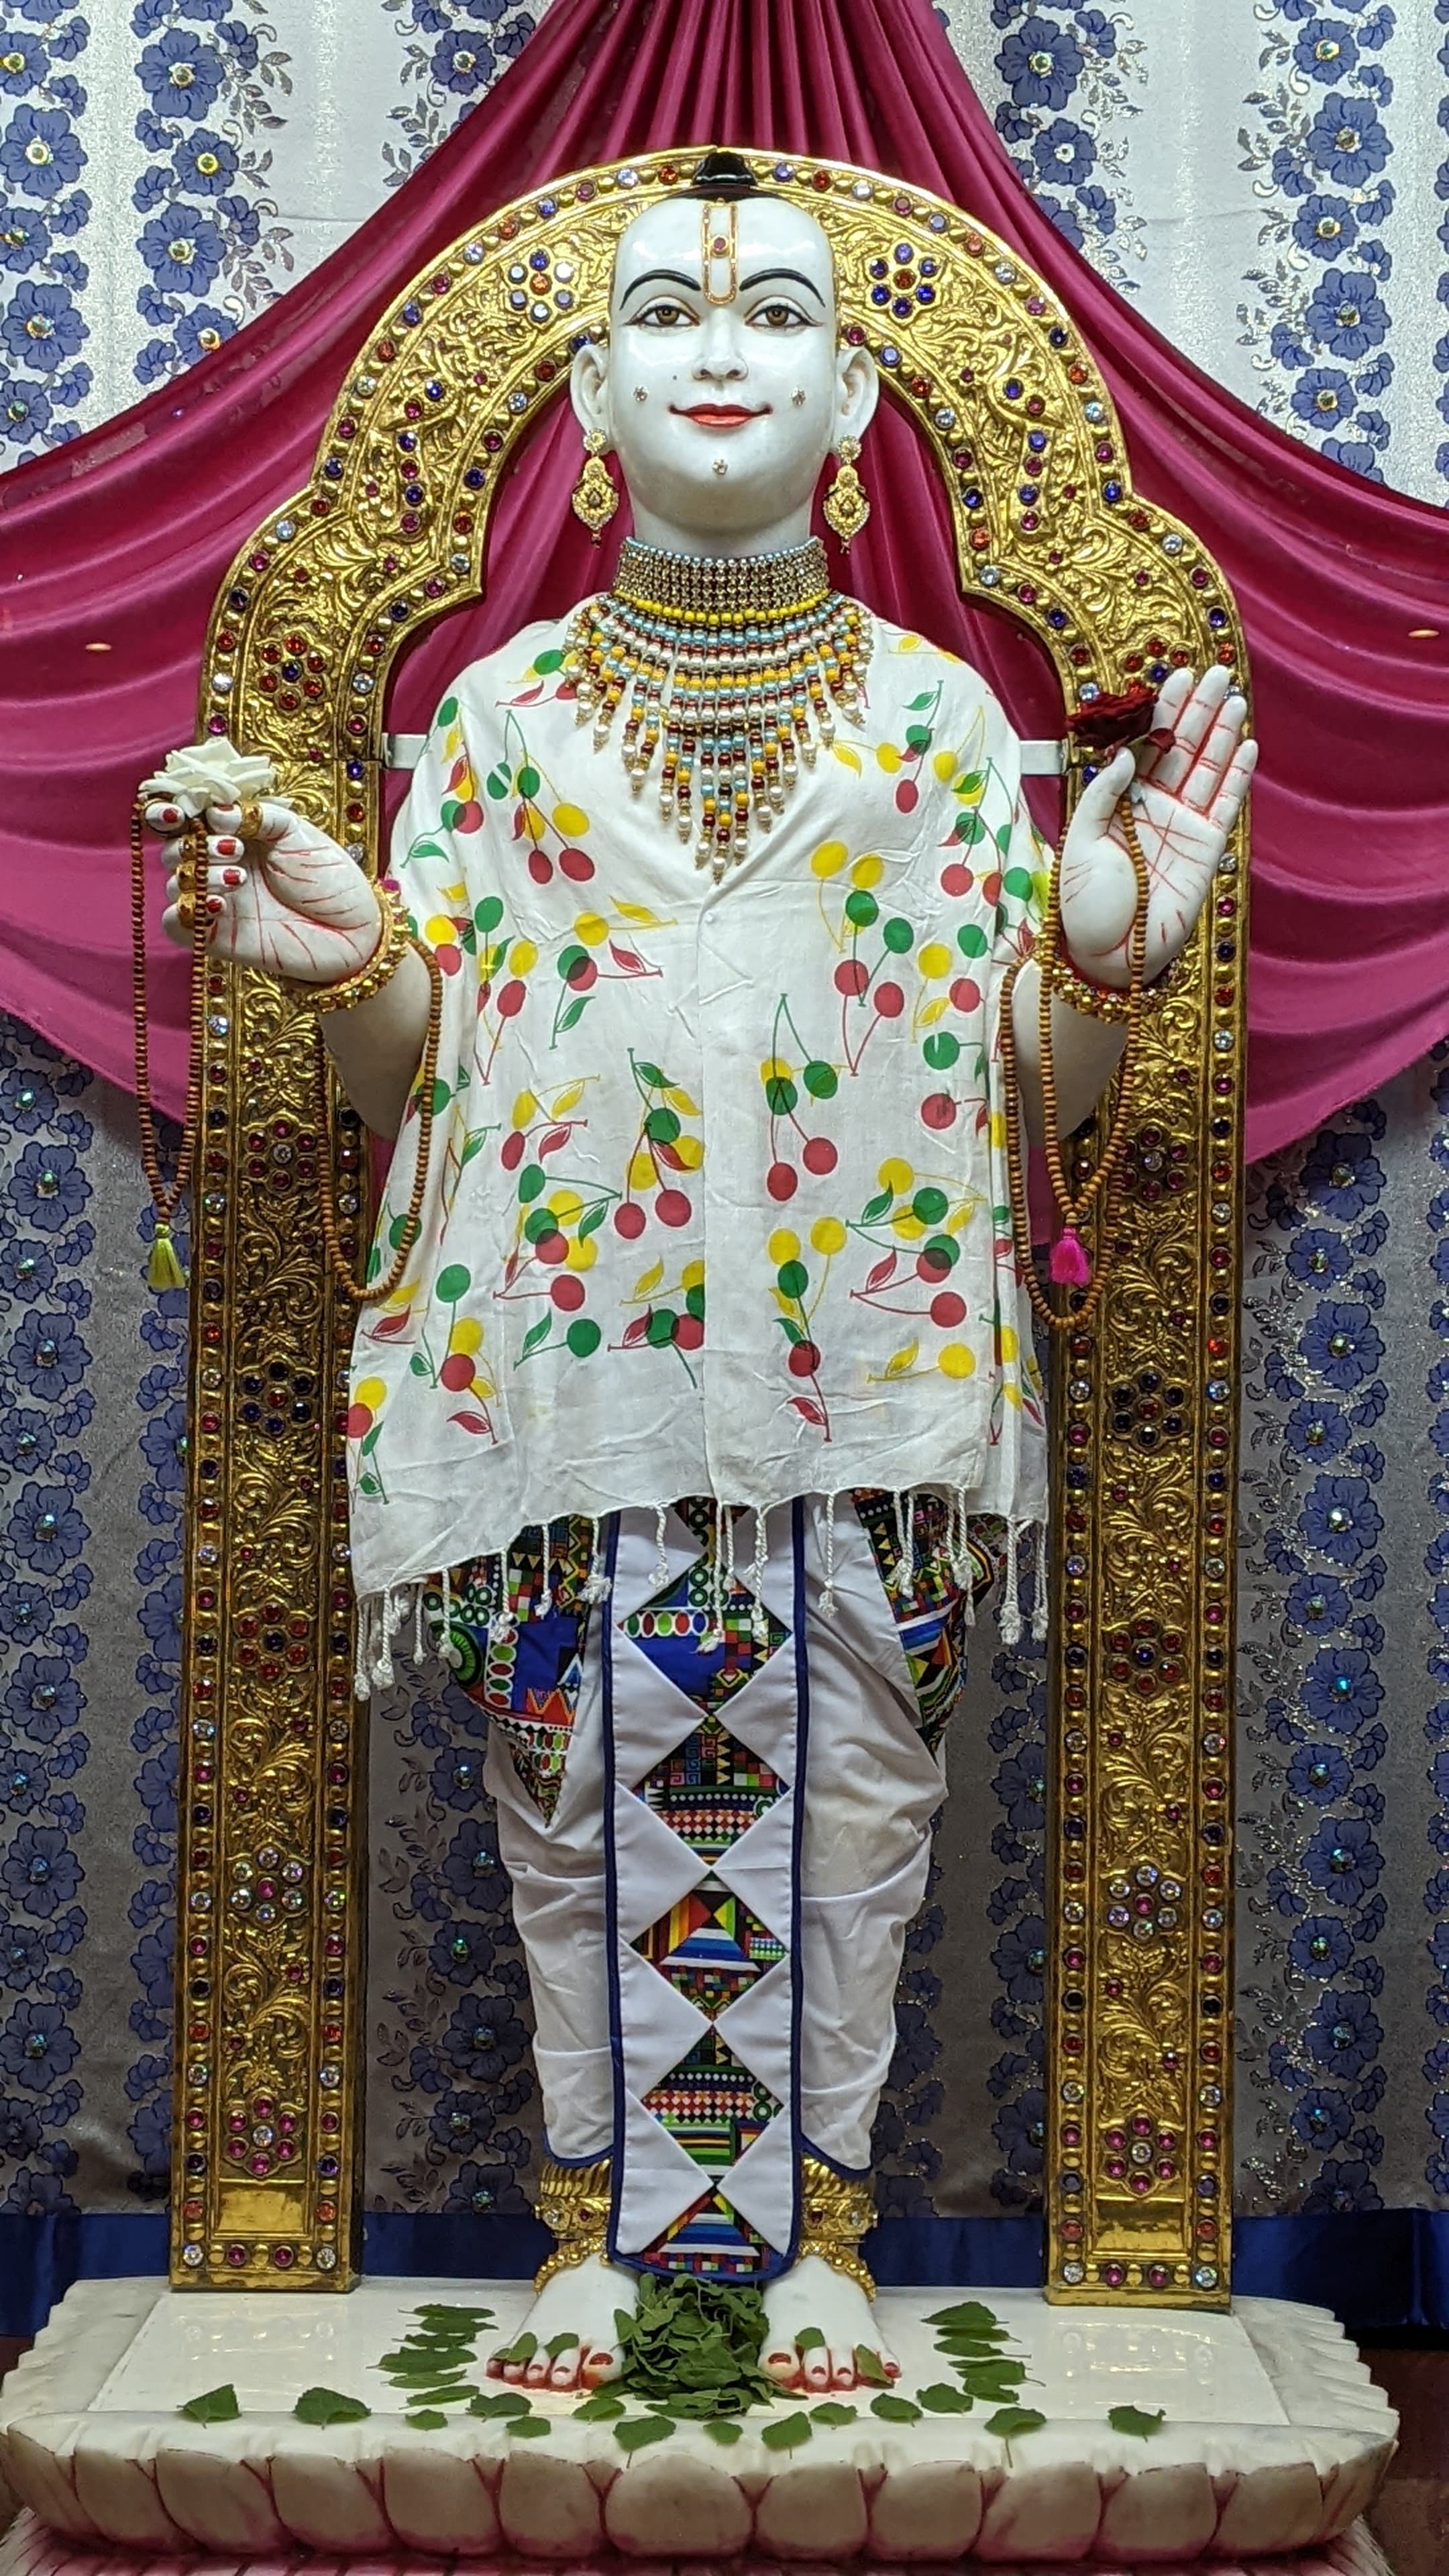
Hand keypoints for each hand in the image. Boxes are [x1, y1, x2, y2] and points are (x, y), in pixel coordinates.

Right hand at [144, 792, 383, 987]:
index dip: (172, 811)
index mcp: (236, 834)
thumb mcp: (299, 833)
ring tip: (239, 878)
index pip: (187, 819)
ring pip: (176, 883)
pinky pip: (178, 924)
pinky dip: (187, 910)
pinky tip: (217, 904)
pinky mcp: (217, 937)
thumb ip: (259, 816)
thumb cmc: (331, 880)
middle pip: (175, 849)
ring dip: (201, 874)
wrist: (355, 931)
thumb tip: (216, 812)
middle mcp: (220, 866)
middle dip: (196, 844)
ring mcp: (217, 901)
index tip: (183, 811)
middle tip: (235, 849)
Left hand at [1056, 665, 1256, 987]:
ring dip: (1222, 732)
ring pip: (1207, 769)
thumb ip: (1103, 795)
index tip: (1175, 677)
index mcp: (1120, 803)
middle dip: (1199, 711)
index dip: (1162, 713)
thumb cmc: (1084, 905)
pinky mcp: (1206, 849)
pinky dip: (1237, 775)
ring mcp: (1183, 827)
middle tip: (1217, 672)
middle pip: (1182, 750)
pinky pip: (1226, 804)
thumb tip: (1125, 754)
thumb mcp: (1080, 841)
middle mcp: (1154, 809)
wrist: (1107, 956)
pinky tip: (1247, 743)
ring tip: (1235, 696)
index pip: (1146, 748)